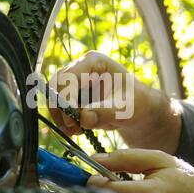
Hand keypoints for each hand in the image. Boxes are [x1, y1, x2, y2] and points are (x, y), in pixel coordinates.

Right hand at [48, 51, 181, 151]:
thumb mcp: (125, 109)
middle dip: (61, 109)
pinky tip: (78, 129)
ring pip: (54, 97)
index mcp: (93, 61)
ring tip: (77, 131)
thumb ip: (106, 113)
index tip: (72, 122)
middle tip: (73, 128)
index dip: (65, 100)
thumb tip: (84, 118)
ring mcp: (74, 79)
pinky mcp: (72, 92)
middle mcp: (80, 66)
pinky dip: (64, 119)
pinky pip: (59, 106)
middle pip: (56, 86)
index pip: (68, 78)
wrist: (138, 109)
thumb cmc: (136, 103)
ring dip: (61, 116)